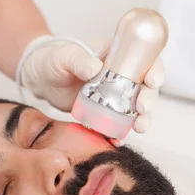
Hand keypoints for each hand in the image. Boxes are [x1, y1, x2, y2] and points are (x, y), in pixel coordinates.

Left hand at [20, 36, 164, 132]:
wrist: (41, 79)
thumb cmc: (53, 59)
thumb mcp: (65, 56)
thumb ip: (79, 60)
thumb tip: (95, 67)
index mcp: (117, 55)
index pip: (144, 59)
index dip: (154, 69)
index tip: (153, 81)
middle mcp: (121, 75)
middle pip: (144, 87)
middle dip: (149, 99)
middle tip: (143, 109)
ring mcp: (113, 95)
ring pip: (135, 108)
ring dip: (141, 119)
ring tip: (139, 129)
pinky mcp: (103, 112)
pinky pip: (116, 123)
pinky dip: (119, 132)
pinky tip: (118, 140)